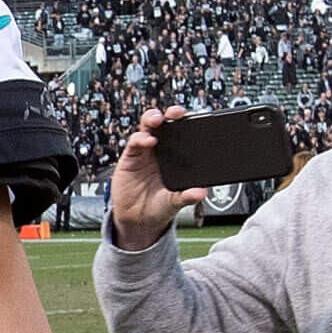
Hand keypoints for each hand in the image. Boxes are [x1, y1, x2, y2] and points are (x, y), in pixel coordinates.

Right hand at [106, 106, 205, 252]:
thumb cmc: (157, 207)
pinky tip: (149, 141)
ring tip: (158, 120)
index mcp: (175, 158)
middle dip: (171, 114)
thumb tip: (201, 192)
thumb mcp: (175, 202)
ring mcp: (144, 152)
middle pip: (165, 124)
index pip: (183, 134)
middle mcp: (160, 151)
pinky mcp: (130, 157)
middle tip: (176, 113)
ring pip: (147, 127)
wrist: (136, 219)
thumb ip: (187, 197)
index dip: (187, 123)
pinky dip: (141, 138)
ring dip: (152, 119)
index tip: (196, 118)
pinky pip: (134, 141)